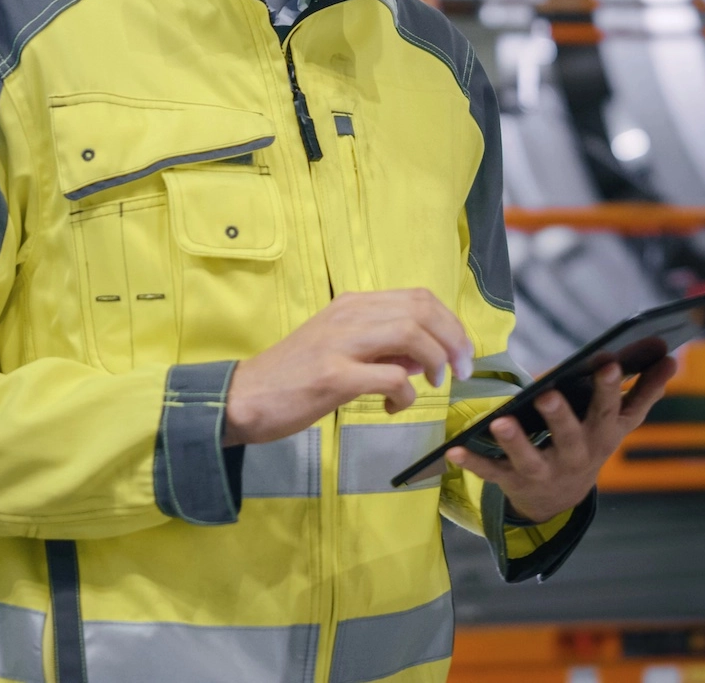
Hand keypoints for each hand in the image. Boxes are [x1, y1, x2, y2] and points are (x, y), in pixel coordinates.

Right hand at [224, 288, 472, 445]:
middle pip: (421, 310)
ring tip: (433, 383)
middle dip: (453, 340)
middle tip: (460, 371)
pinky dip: (405, 393)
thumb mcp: (342, 349)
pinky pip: (390, 378)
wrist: (243, 397)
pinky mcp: (332, 376)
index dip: (450, 323)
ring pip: (410, 334)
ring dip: (435, 360)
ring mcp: (340, 343)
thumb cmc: (295, 377)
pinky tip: (393, 406)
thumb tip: (423, 356)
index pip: (418, 298)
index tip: (461, 351)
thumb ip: (383, 347)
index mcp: (353, 304)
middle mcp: (349, 315)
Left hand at [444, 356, 677, 523]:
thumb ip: (645, 390)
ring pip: (529, 458)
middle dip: (560, 416)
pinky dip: (472, 463)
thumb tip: (673, 359)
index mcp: (602, 434)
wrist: (561, 500)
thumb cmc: (592, 443)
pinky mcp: (513, 480)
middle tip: (549, 393)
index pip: (611, 410)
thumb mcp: (621, 423)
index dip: (610, 389)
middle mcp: (575, 455)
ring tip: (500, 422)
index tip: (608, 362)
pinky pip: (491, 473)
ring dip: (515, 441)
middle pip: (570, 435)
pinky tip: (454, 450)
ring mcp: (543, 470)